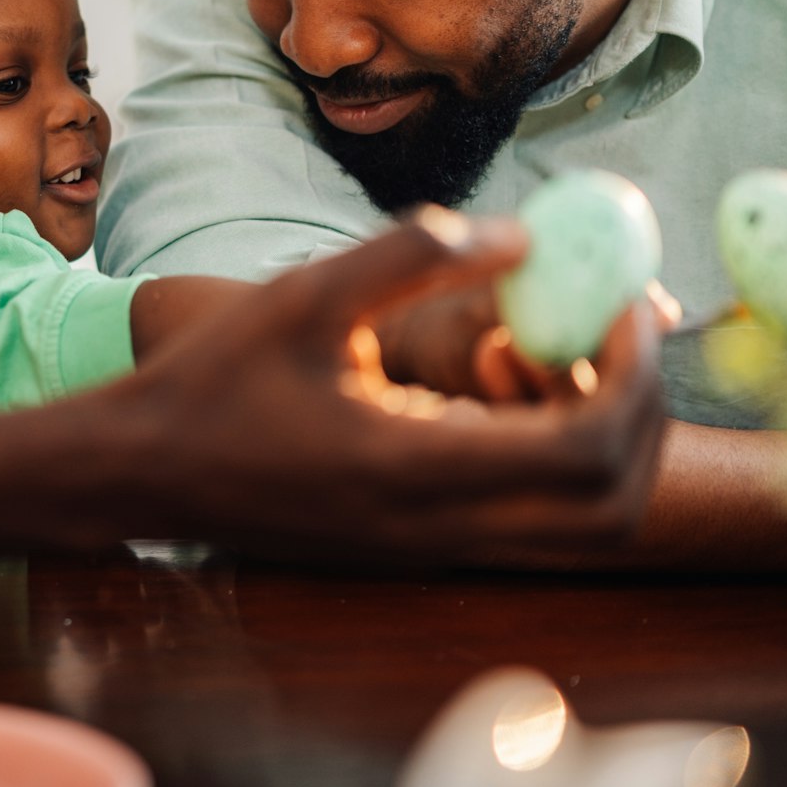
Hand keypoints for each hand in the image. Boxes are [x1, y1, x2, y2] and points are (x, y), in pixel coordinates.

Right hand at [102, 209, 666, 561]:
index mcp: (416, 468)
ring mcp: (434, 549)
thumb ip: (411, 257)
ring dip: (599, 437)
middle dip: (641, 414)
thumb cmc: (215, 380)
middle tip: (617, 329)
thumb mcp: (304, 296)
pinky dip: (548, 452)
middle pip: (613, 508)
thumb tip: (523, 237)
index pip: (585, 448)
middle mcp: (440, 528)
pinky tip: (489, 379)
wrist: (145, 470)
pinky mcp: (421, 546)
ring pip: (581, 524)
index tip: (627, 301)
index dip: (632, 374)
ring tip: (539, 349)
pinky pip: (529, 515)